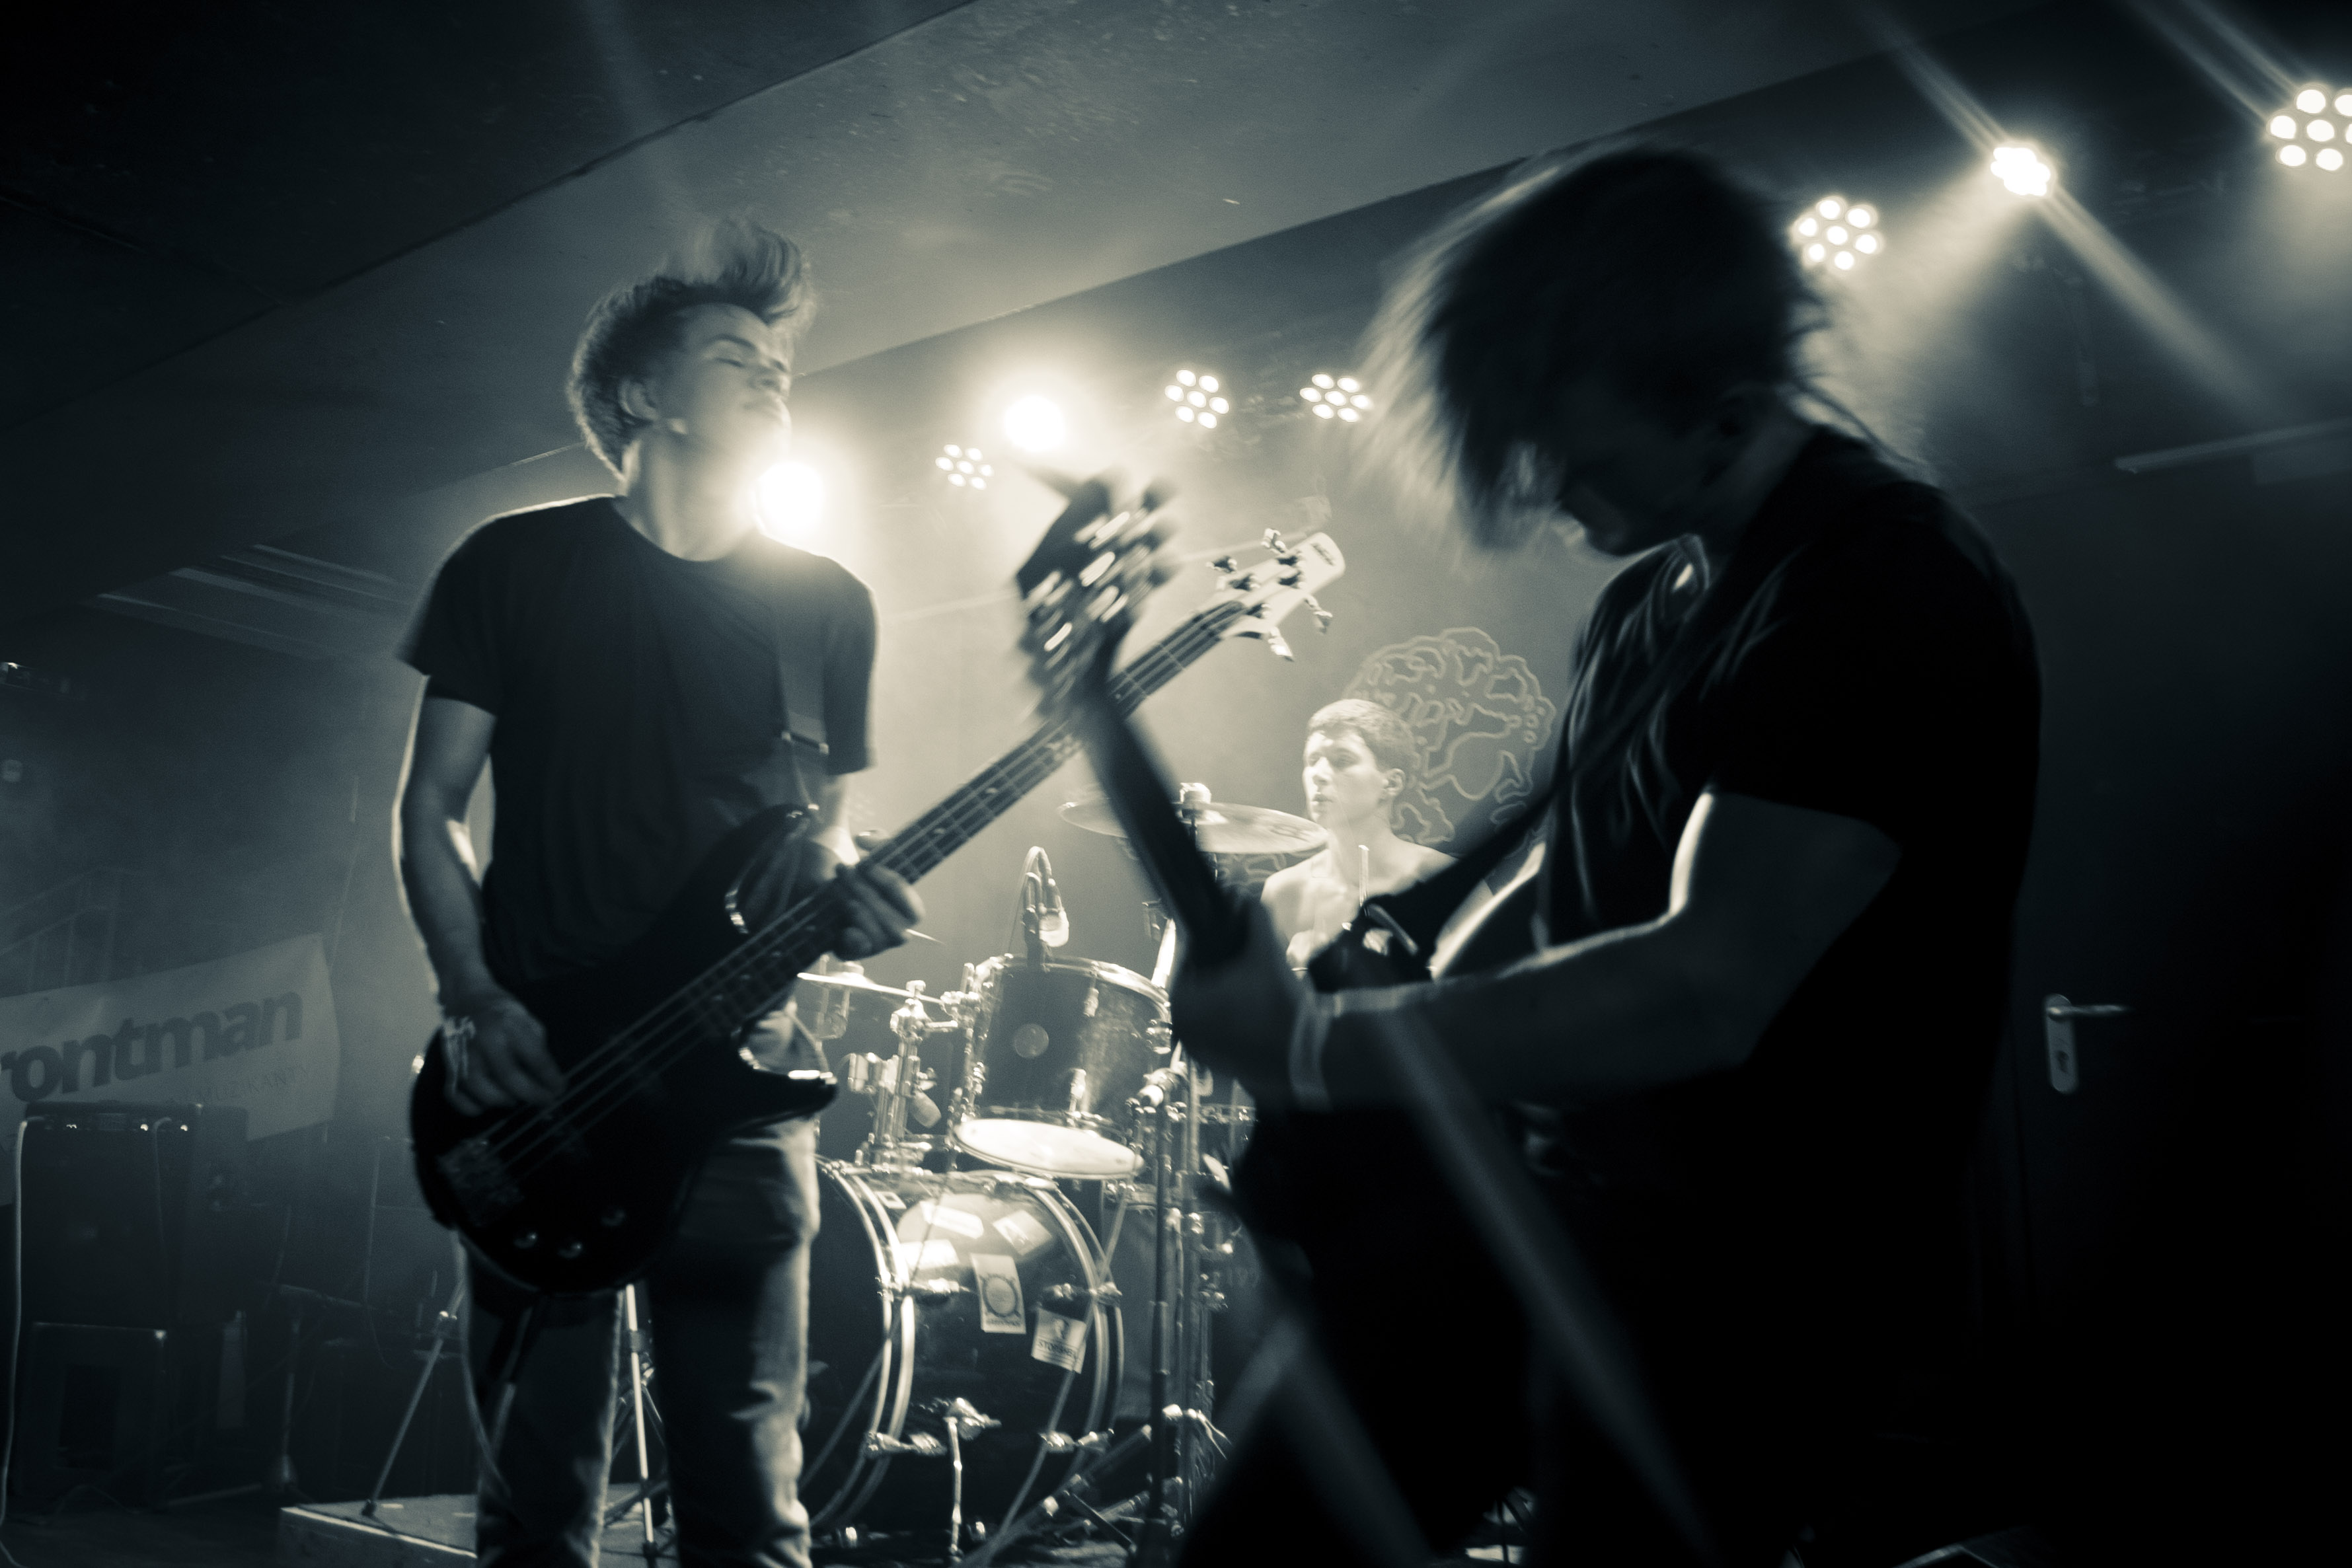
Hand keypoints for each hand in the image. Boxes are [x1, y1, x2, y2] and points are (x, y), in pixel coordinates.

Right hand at [441, 985, 563, 1115]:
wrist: (464, 996)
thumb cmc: (499, 1008)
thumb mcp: (525, 1017)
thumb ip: (536, 1044)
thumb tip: (545, 1076)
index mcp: (507, 1025)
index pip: (535, 1057)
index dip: (551, 1077)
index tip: (560, 1088)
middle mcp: (484, 1040)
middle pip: (509, 1077)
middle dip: (533, 1094)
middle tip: (546, 1100)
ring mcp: (463, 1054)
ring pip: (480, 1090)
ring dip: (503, 1100)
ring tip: (516, 1099)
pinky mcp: (448, 1064)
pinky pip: (455, 1094)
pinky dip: (471, 1106)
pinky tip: (485, 1105)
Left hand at [824, 832, 924, 959]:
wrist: (825, 893)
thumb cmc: (859, 875)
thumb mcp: (874, 853)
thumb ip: (879, 840)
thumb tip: (865, 839)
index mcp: (909, 911)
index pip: (912, 907)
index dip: (889, 883)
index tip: (865, 861)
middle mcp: (898, 932)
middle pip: (890, 920)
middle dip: (864, 890)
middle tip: (842, 868)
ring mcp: (876, 946)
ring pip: (874, 936)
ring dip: (854, 907)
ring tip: (835, 886)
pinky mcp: (852, 952)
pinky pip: (856, 951)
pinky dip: (851, 939)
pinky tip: (843, 925)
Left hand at [1172, 902, 1310, 1101]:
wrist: (1309, 1053)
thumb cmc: (1279, 1007)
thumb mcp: (1266, 953)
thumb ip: (1254, 918)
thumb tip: (1247, 898)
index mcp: (1183, 1001)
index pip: (1186, 958)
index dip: (1206, 940)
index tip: (1220, 930)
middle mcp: (1185, 1029)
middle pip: (1198, 983)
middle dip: (1218, 966)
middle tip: (1238, 954)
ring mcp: (1201, 1050)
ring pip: (1210, 1007)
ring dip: (1225, 991)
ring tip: (1249, 979)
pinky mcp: (1221, 1064)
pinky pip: (1221, 1029)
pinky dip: (1233, 1016)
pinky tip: (1255, 1005)